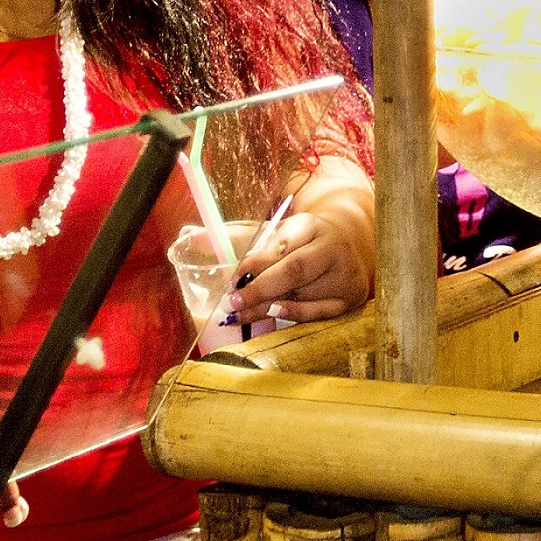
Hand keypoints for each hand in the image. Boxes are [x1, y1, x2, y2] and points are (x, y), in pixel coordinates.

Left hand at [231, 184, 372, 321]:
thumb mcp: (273, 233)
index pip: (281, 245)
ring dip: (267, 306)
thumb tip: (190, 237)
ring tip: (240, 314)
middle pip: (294, 271)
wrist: (344, 248)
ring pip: (301, 294)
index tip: (232, 277)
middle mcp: (332, 248)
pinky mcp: (349, 298)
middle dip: (259, 288)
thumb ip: (235, 238)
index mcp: (310, 225)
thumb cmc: (299, 243)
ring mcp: (344, 274)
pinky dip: (292, 314)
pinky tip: (273, 313)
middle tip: (232, 302)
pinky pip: (317, 312)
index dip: (255, 263)